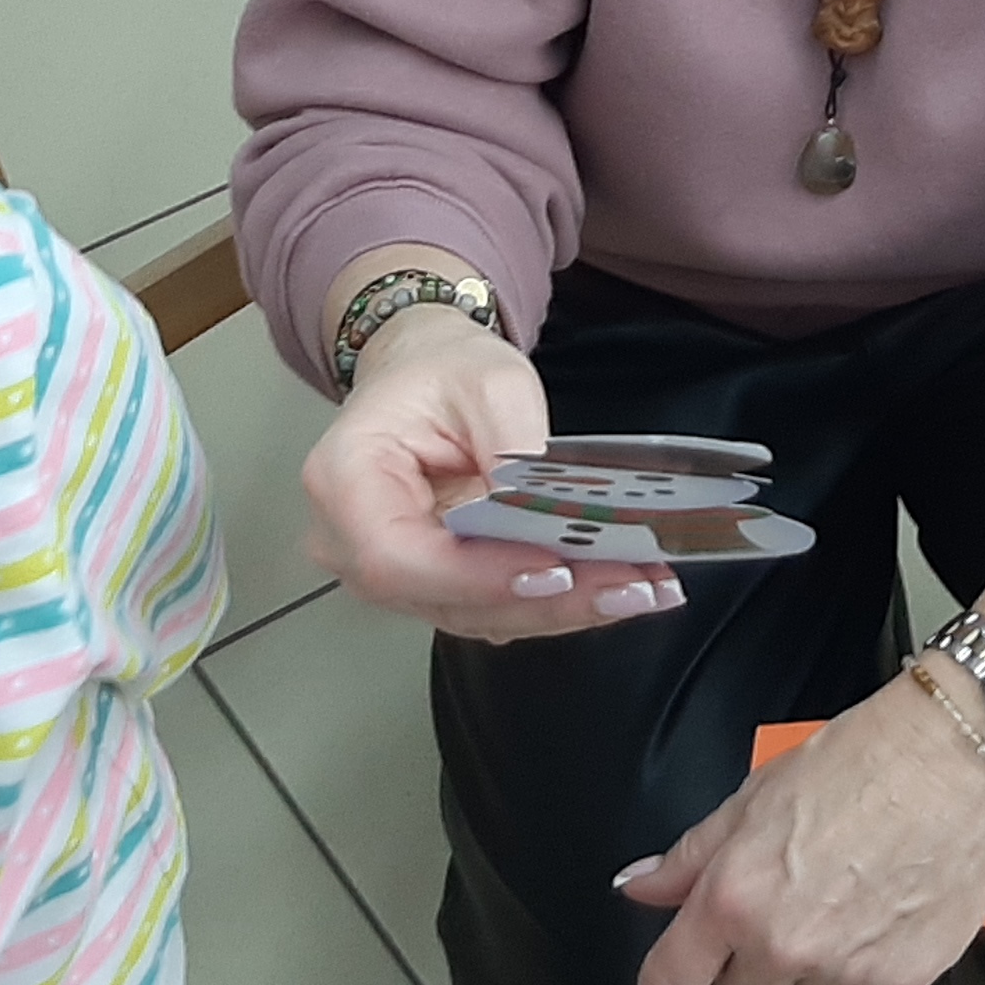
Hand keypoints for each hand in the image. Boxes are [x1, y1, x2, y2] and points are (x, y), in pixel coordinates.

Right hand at [301, 304, 688, 641]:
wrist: (421, 371)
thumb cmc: (441, 370)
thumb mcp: (491, 382)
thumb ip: (517, 453)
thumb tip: (555, 519)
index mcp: (344, 479)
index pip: (401, 557)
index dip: (481, 577)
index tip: (557, 570)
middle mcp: (350, 541)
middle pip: (444, 599)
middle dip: (544, 600)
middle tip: (630, 584)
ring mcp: (388, 571)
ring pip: (475, 614)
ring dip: (562, 609)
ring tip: (640, 586)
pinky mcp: (431, 584)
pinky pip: (490, 607)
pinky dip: (553, 602)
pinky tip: (614, 586)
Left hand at [618, 669, 984, 984]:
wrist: (954, 760)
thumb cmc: (858, 761)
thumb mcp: (754, 797)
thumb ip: (692, 856)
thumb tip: (641, 887)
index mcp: (736, 898)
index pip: (675, 979)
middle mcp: (787, 945)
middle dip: (755, 956)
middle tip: (789, 895)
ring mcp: (849, 968)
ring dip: (818, 951)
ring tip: (854, 883)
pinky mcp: (905, 977)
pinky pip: (870, 980)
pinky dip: (874, 950)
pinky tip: (893, 895)